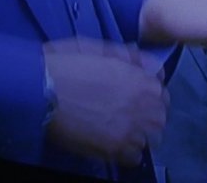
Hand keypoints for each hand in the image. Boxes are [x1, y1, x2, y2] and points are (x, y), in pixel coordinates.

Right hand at [43, 38, 167, 167]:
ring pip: (151, 137)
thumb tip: (149, 65)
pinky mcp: (113, 148)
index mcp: (141, 78)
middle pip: (160, 116)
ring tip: (124, 130)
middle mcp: (142, 103)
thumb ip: (131, 57)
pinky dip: (128, 152)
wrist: (43, 88)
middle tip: (132, 116)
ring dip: (141, 134)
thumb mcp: (102, 49)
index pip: (163, 92)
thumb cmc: (69, 64)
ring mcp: (129, 127)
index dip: (151, 95)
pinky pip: (134, 157)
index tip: (141, 98)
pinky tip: (115, 144)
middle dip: (150, 116)